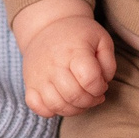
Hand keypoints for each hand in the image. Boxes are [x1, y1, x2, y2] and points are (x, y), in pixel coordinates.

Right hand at [16, 1, 115, 118]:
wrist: (47, 26)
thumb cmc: (78, 35)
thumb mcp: (102, 39)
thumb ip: (109, 63)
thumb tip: (102, 84)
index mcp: (74, 51)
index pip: (90, 80)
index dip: (100, 87)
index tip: (100, 84)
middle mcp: (54, 64)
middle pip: (74, 95)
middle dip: (90, 101)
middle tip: (93, 94)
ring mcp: (39, 76)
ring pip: (57, 105)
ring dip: (74, 109)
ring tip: (80, 99)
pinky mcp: (29, 84)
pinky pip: (37, 107)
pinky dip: (50, 111)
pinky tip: (61, 100)